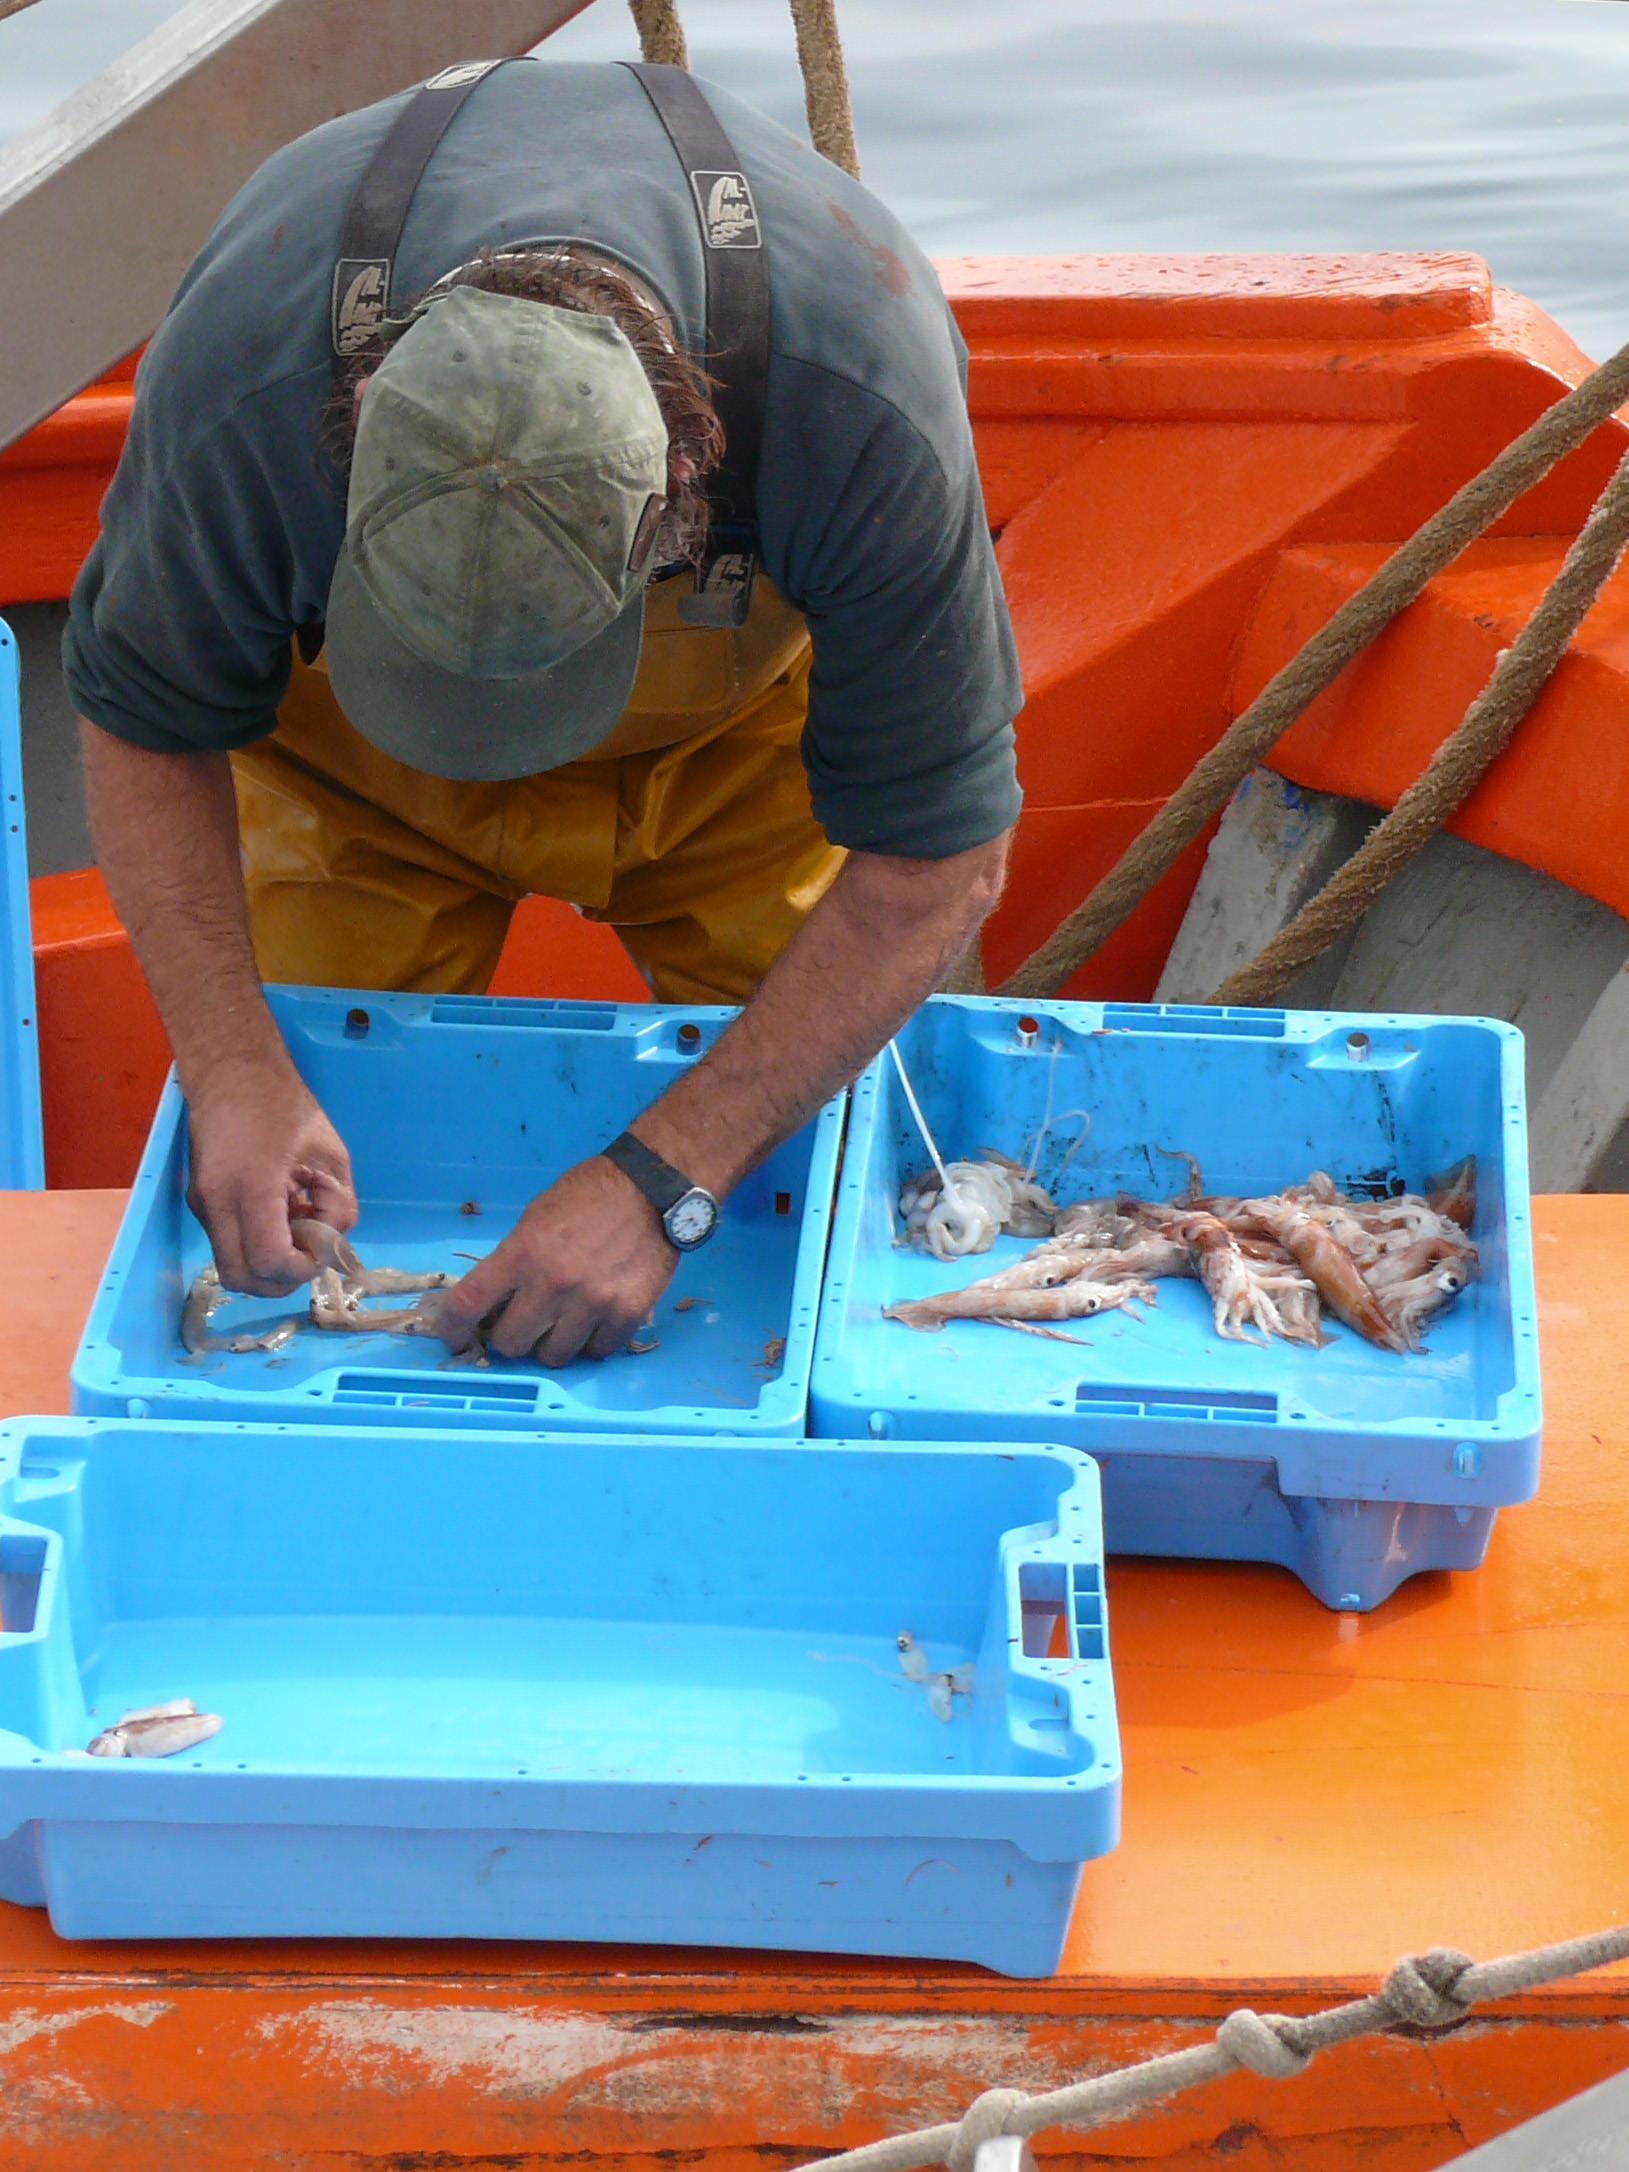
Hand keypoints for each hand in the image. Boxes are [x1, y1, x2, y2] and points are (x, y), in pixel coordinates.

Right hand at [186, 1063, 356, 1295]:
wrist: (231, 1073)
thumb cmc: (285, 1107)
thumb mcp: (331, 1156)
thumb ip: (340, 1207)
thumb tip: (331, 1245)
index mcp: (251, 1189)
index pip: (268, 1262)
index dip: (301, 1269)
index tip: (322, 1250)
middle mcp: (216, 1205)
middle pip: (241, 1279)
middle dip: (281, 1279)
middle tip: (308, 1251)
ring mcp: (202, 1206)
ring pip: (232, 1265)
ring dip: (268, 1263)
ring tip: (294, 1227)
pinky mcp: (199, 1203)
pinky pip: (228, 1242)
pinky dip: (255, 1244)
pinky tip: (278, 1213)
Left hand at [435, 1155, 676, 1364]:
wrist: (652, 1188)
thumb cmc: (589, 1196)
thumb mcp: (536, 1218)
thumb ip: (514, 1260)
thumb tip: (497, 1301)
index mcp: (521, 1254)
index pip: (468, 1304)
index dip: (452, 1328)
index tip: (455, 1336)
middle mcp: (552, 1284)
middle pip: (511, 1343)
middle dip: (512, 1335)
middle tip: (526, 1322)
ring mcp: (591, 1303)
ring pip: (553, 1356)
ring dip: (553, 1343)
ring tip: (564, 1321)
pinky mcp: (627, 1314)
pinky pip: (596, 1352)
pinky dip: (591, 1342)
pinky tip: (595, 1321)